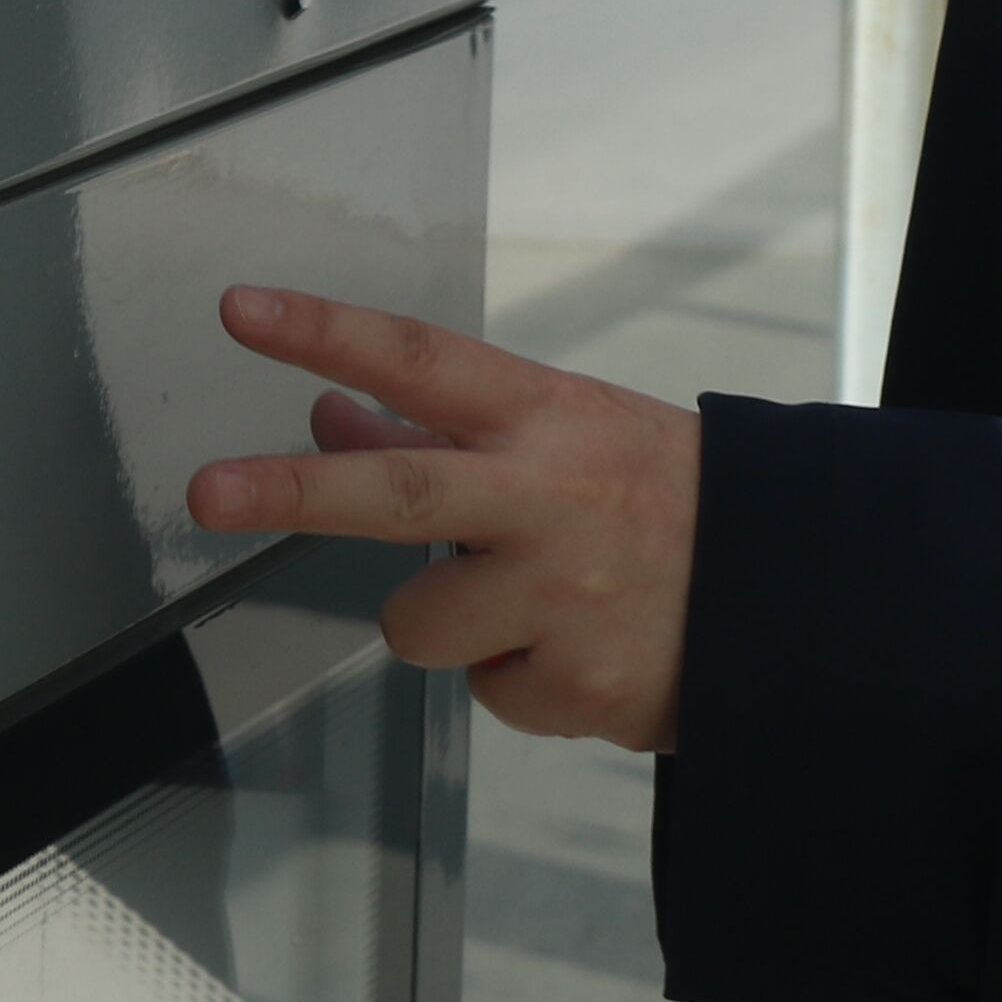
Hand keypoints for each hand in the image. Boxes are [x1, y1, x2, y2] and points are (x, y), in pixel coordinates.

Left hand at [187, 286, 699, 749]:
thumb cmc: (658, 502)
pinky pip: (488, 690)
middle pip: (400, 491)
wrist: (794, 596)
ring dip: (446, 622)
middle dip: (293, 492)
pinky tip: (579, 647)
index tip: (244, 311)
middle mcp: (549, 499)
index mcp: (547, 418)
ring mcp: (562, 596)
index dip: (328, 332)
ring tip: (531, 603)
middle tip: (208, 492)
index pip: (422, 358)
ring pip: (419, 623)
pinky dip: (518, 677)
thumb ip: (440, 430)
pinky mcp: (574, 687)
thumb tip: (328, 411)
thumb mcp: (564, 437)